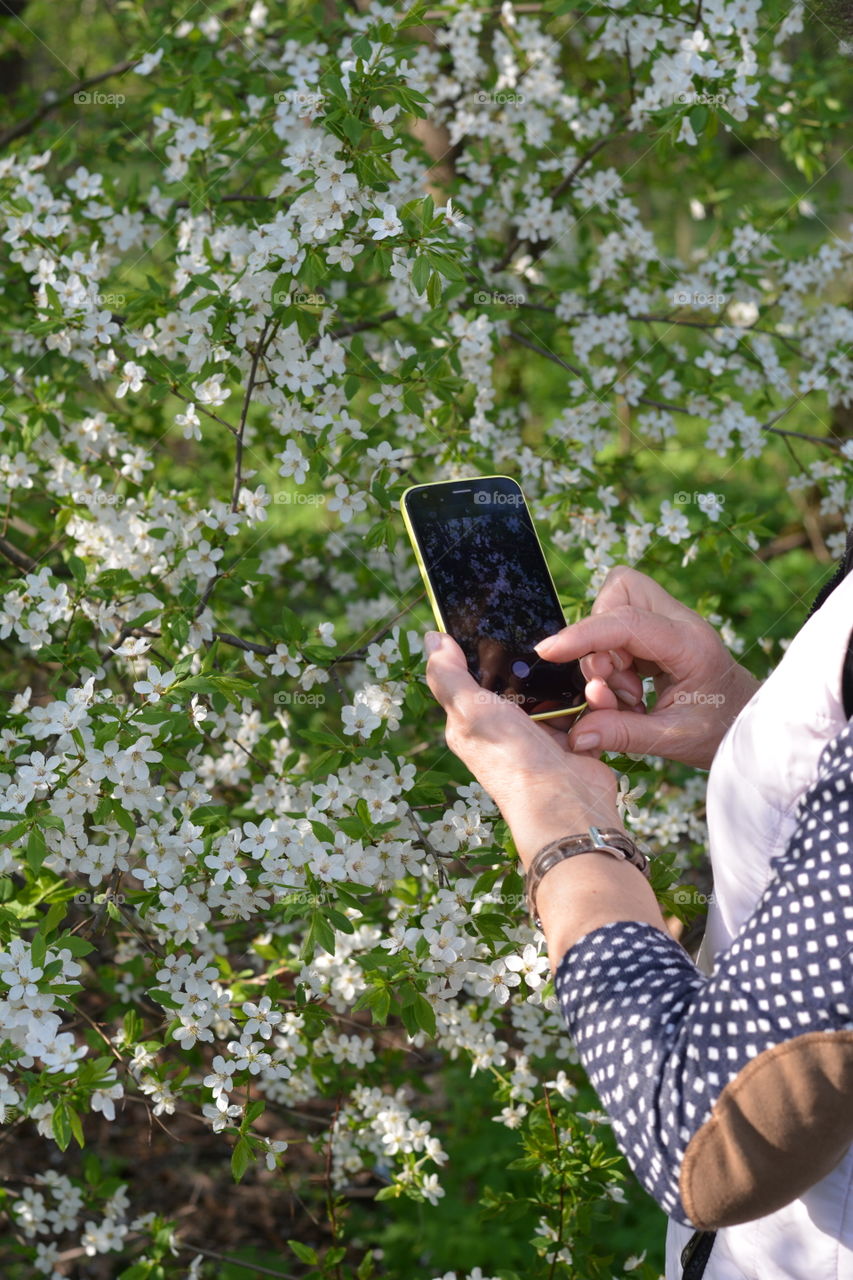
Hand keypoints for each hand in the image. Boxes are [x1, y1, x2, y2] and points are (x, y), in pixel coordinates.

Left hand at [423, 631, 621, 868]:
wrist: (566, 804)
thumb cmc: (512, 759)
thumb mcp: (470, 711)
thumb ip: (448, 676)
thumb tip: (432, 640)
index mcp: (474, 718)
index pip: (477, 672)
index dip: (491, 648)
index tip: (509, 619)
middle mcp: (506, 725)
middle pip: (524, 676)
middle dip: (543, 659)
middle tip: (560, 640)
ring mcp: (542, 732)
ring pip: (559, 687)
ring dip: (575, 676)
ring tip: (587, 665)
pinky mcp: (574, 738)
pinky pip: (586, 705)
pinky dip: (596, 698)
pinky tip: (599, 691)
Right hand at [534, 565, 760, 769]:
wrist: (748, 725)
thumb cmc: (719, 730)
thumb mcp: (673, 740)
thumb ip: (622, 734)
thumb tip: (576, 734)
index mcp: (690, 644)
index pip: (627, 622)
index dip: (583, 635)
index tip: (548, 652)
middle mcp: (680, 622)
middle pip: (619, 592)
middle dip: (597, 637)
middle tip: (614, 686)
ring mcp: (669, 622)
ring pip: (613, 607)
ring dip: (604, 652)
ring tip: (627, 694)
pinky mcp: (658, 632)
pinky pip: (617, 627)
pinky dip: (612, 658)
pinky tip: (630, 690)